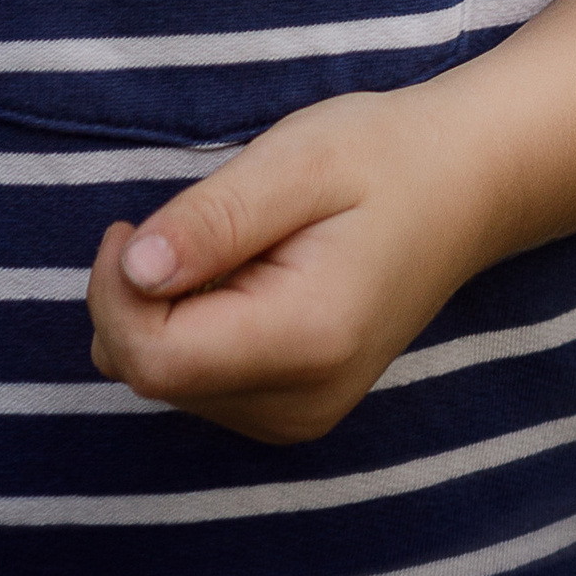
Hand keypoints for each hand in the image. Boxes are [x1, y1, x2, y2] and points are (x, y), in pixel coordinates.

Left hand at [85, 85, 474, 445]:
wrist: (462, 190)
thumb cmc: (380, 157)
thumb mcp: (296, 161)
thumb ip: (213, 220)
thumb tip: (133, 269)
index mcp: (306, 339)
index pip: (153, 361)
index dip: (113, 294)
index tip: (129, 223)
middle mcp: (302, 402)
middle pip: (152, 376)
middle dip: (133, 299)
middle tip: (183, 222)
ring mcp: (299, 417)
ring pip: (166, 383)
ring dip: (161, 313)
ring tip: (226, 246)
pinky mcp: (292, 411)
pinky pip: (197, 383)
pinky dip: (188, 328)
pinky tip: (236, 277)